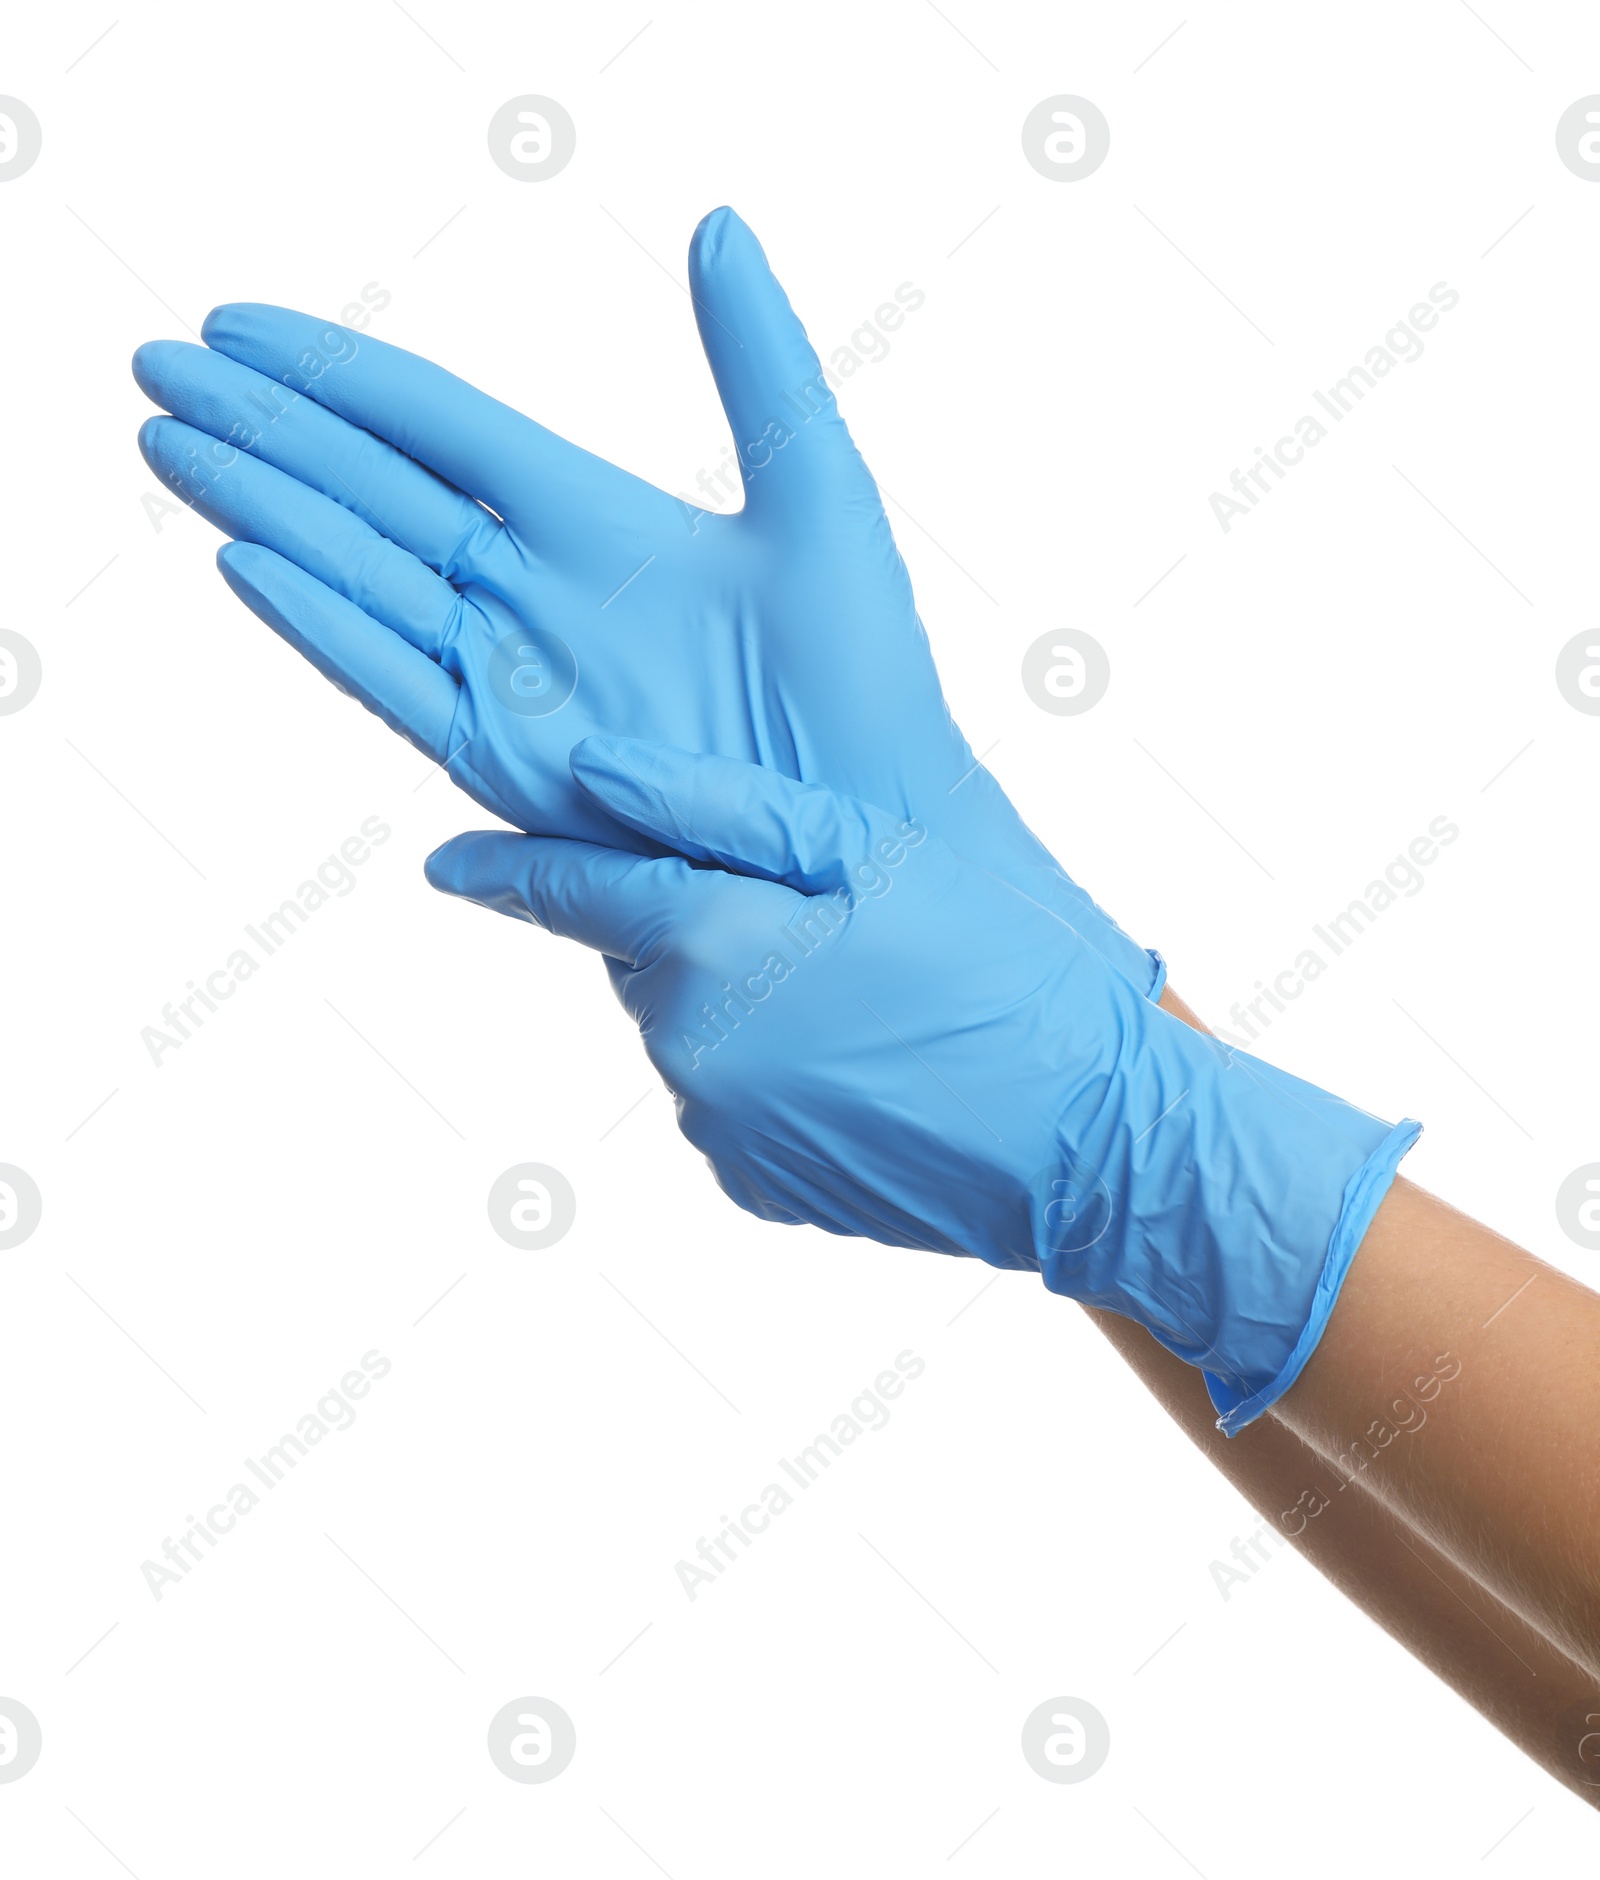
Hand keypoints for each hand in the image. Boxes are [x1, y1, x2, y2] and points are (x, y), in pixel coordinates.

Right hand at [131, 208, 1158, 993]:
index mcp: (593, 520)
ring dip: (266, 510)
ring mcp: (512, 677)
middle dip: (267, 431)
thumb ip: (762, 362)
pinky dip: (323, 623)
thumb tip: (718, 226)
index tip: (245, 326)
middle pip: (373, 492)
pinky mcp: (507, 762)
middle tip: (161, 364)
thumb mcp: (818, 493)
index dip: (341, 375)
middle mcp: (533, 594)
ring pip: (362, 576)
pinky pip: (394, 680)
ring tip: (173, 442)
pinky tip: (251, 562)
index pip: (438, 428)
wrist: (867, 827)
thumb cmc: (863, 678)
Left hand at [426, 736, 1418, 1433]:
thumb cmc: (1001, 971)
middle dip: (701, 926)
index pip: (571, 890)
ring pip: (695, 1031)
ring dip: (744, 1001)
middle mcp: (687, 1046)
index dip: (504, 869)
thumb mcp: (874, 852)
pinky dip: (773, 1073)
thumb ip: (720, 806)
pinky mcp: (756, 1185)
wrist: (1090, 1144)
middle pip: (650, 959)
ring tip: (867, 997)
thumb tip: (592, 770)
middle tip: (819, 917)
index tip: (443, 862)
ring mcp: (718, 1128)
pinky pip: (734, 1102)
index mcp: (710, 944)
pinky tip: (865, 1064)